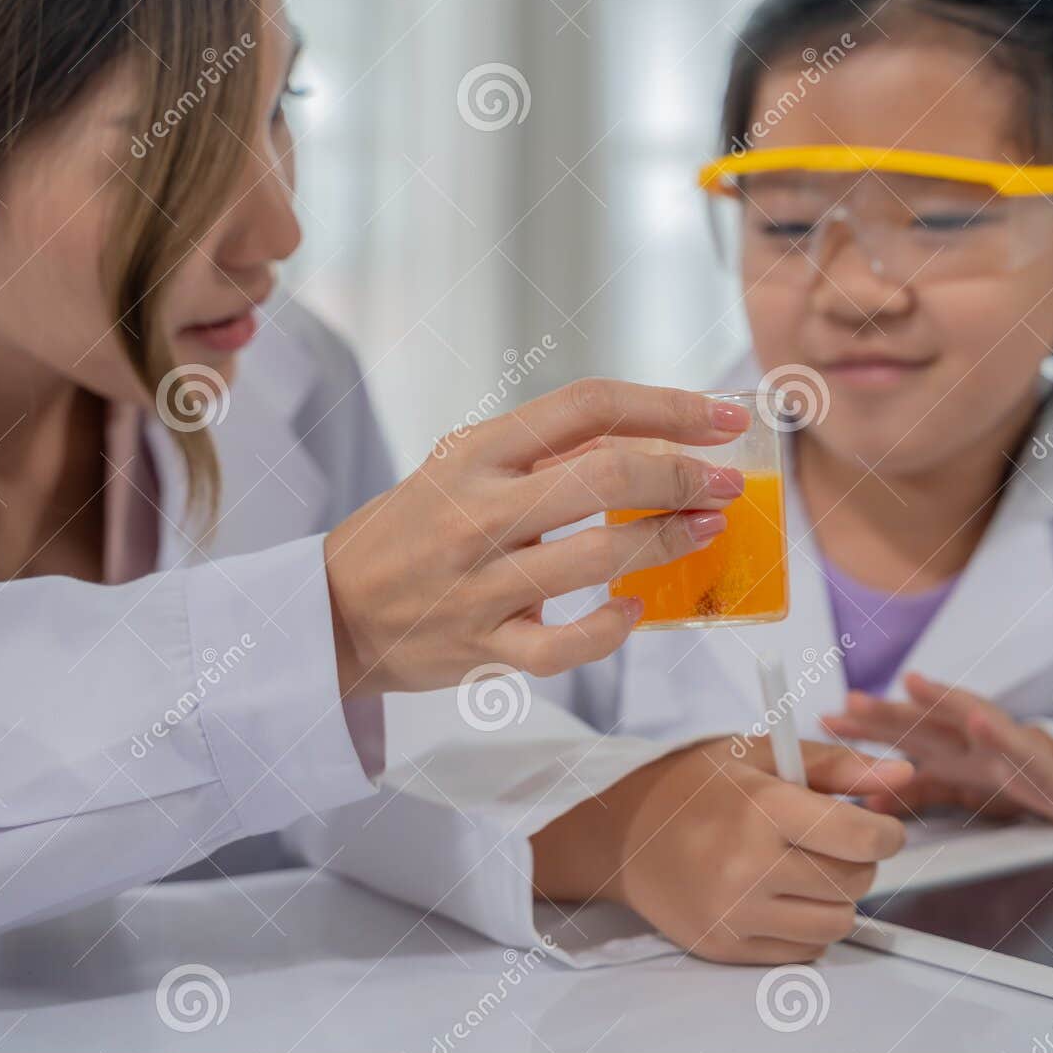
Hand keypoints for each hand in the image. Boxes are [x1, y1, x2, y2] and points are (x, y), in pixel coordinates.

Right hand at [324, 379, 751, 693]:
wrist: (329, 611)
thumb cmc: (410, 533)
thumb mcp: (457, 468)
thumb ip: (539, 454)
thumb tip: (648, 438)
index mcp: (474, 454)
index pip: (586, 405)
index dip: (668, 405)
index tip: (723, 416)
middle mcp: (476, 512)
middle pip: (606, 474)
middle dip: (684, 475)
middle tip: (722, 484)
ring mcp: (479, 584)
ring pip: (598, 556)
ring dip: (668, 540)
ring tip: (703, 530)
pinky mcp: (482, 648)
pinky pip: (564, 645)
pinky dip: (610, 629)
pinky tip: (632, 610)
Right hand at [531, 735, 910, 963]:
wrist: (624, 834)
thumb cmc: (697, 787)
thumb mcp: (763, 755)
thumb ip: (837, 765)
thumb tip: (903, 773)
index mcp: (761, 808)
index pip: (862, 838)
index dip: (886, 832)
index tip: (880, 826)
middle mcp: (747, 865)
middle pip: (854, 882)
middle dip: (859, 861)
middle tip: (832, 842)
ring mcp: (734, 913)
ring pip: (837, 923)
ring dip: (836, 898)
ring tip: (807, 869)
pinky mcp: (725, 947)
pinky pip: (803, 952)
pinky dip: (807, 927)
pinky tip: (781, 896)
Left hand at [819, 673, 1052, 825]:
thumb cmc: (1022, 787)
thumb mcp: (963, 794)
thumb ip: (919, 794)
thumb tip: (867, 803)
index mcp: (955, 751)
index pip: (905, 735)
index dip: (866, 727)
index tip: (826, 719)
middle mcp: (978, 741)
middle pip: (929, 722)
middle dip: (890, 712)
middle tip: (851, 702)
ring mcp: (1012, 747)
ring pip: (974, 720)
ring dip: (944, 701)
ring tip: (913, 684)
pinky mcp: (1047, 763)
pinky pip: (1023, 748)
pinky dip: (1003, 733)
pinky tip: (980, 721)